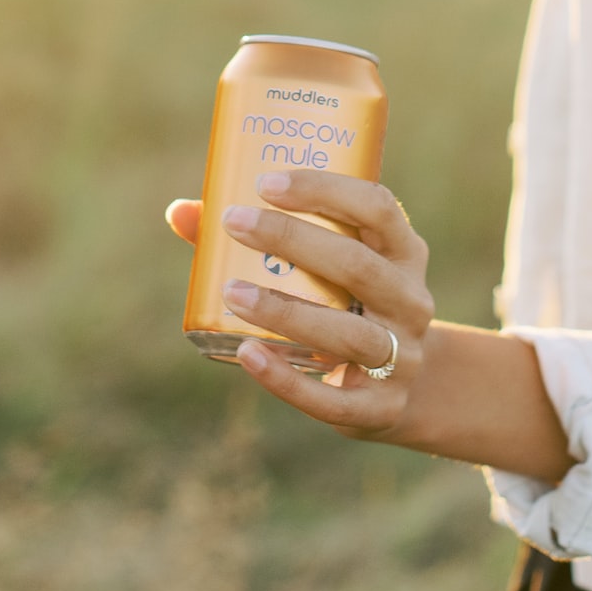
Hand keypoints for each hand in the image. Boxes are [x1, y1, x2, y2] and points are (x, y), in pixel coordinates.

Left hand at [166, 171, 433, 442]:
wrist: (401, 393)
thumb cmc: (349, 312)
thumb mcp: (332, 272)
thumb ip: (264, 242)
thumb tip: (181, 214)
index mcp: (405, 255)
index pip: (377, 208)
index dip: (325, 190)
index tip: (265, 183)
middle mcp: (411, 302)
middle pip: (357, 265)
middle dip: (292, 239)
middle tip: (234, 223)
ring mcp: (402, 358)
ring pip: (348, 333)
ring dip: (286, 311)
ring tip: (232, 292)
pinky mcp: (382, 408)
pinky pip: (331, 398)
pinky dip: (286, 378)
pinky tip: (248, 355)